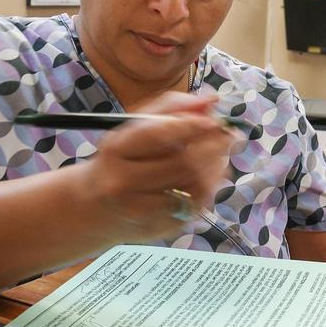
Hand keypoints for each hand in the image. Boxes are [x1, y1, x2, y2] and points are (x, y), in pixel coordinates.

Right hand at [76, 92, 237, 241]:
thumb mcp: (134, 128)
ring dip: (217, 167)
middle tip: (230, 135)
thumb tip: (209, 99)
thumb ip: (171, 108)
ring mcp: (140, 209)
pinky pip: (194, 206)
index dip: (191, 125)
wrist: (95, 208)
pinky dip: (211, 188)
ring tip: (223, 154)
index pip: (157, 134)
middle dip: (214, 146)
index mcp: (116, 150)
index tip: (213, 119)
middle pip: (182, 163)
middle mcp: (123, 181)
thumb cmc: (122, 160)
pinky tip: (213, 175)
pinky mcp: (157, 227)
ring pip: (193, 187)